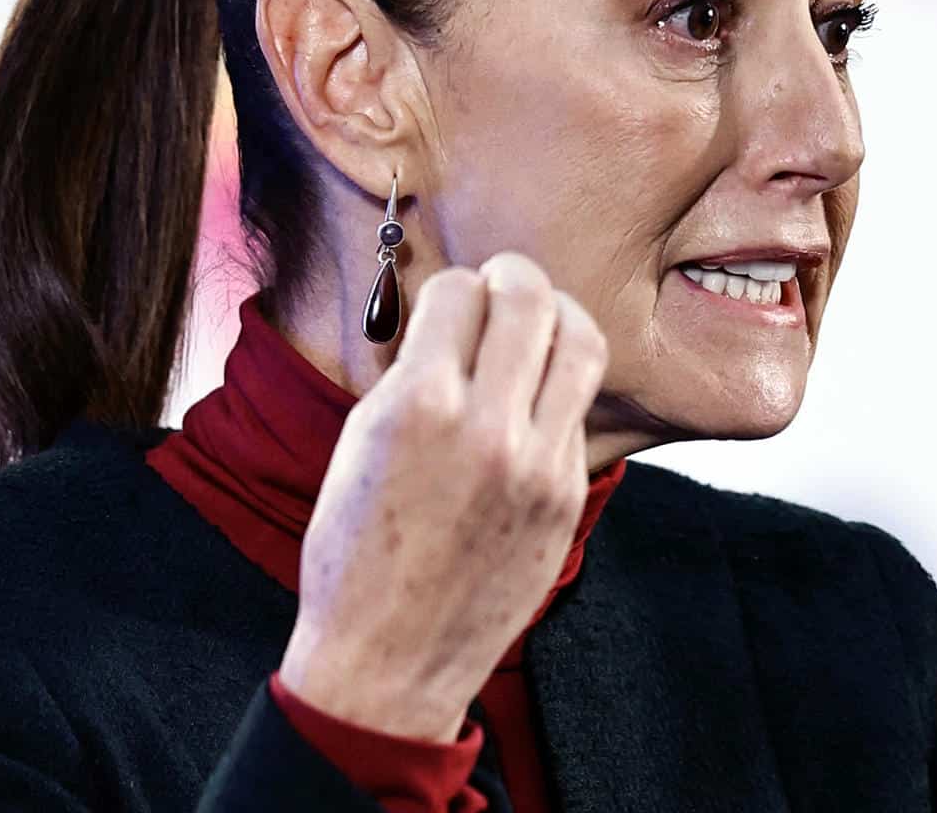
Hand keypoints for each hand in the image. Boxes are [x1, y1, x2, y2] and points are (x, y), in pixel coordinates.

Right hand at [276, 251, 608, 741]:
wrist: (390, 660)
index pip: (458, 291)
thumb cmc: (355, 551)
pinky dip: (556, 388)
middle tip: (503, 284)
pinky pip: (578, 409)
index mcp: (418, 407)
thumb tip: (452, 315)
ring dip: (558, 315)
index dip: (451, 288)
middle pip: (530, 298)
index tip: (448, 302)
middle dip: (513, 276)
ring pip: (581, 341)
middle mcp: (487, 428)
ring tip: (538, 321)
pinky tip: (534, 396)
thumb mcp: (360, 444)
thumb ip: (411, 374)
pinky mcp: (568, 496)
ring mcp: (538, 464)